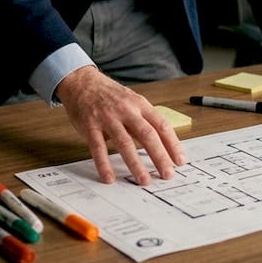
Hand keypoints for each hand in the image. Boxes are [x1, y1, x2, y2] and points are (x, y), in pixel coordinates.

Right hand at [55, 66, 186, 184]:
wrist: (82, 82)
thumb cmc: (110, 95)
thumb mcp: (132, 101)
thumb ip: (144, 121)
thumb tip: (162, 146)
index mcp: (140, 104)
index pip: (161, 125)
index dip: (173, 144)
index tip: (180, 160)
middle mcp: (126, 110)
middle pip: (147, 135)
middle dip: (159, 156)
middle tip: (167, 175)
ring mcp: (108, 118)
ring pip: (124, 143)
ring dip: (135, 164)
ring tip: (144, 180)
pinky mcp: (90, 126)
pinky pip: (98, 148)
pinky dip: (104, 164)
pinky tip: (109, 178)